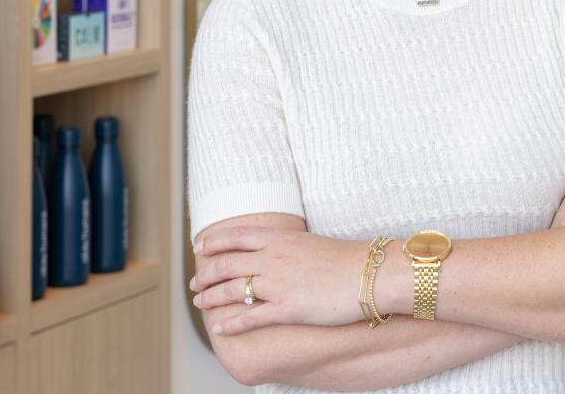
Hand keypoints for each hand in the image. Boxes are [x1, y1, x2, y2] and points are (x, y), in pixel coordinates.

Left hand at [189, 226, 363, 335]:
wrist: (369, 275)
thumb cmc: (346, 260)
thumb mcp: (309, 243)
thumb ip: (286, 246)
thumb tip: (273, 251)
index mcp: (279, 239)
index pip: (235, 236)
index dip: (213, 242)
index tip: (200, 247)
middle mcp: (273, 258)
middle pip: (226, 264)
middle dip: (205, 275)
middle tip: (194, 283)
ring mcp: (278, 283)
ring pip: (231, 290)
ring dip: (210, 298)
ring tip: (199, 303)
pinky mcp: (287, 308)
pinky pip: (250, 317)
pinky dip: (230, 324)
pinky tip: (219, 328)